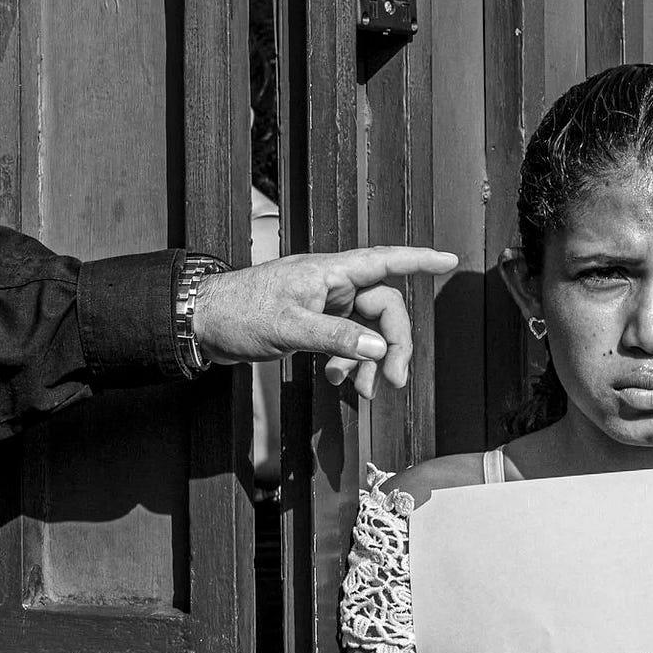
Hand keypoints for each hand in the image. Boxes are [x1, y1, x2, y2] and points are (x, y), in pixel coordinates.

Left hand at [193, 245, 458, 398]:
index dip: (418, 260)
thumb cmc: (240, 313)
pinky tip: (339, 380)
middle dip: (394, 344)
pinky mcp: (312, 323)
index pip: (384, 260)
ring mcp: (323, 304)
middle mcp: (331, 284)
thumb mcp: (290, 328)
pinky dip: (349, 361)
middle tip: (394, 382)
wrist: (203, 323)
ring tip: (362, 392)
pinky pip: (347, 341)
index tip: (449, 261)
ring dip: (371, 361)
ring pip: (366, 329)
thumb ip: (337, 337)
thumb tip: (379, 349)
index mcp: (329, 272)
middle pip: (383, 307)